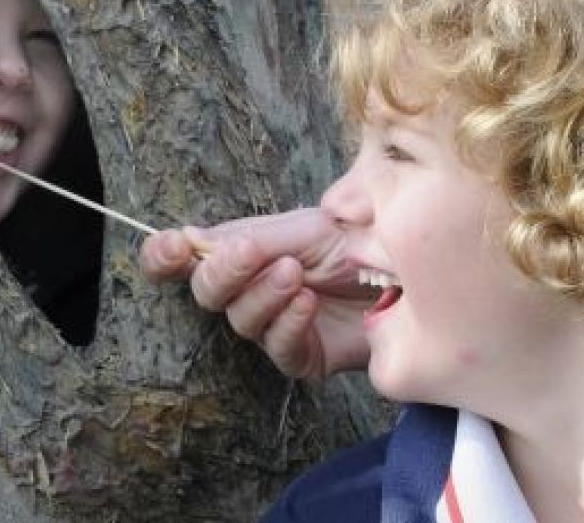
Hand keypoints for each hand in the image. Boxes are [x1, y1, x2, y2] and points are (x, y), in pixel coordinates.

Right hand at [139, 207, 371, 378]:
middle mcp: (253, 287)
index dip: (165, 255)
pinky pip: (278, 349)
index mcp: (246, 248)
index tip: (170, 248)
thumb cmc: (366, 241)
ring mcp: (276, 324)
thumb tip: (193, 238)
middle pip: (205, 291)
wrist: (419, 273)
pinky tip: (308, 304)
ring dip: (263, 294)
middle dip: (222, 271)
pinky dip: (288, 323)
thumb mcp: (311, 226)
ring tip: (297, 274)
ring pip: (240, 321)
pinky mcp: (303, 356)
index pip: (186, 255)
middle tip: (251, 252)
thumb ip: (257, 235)